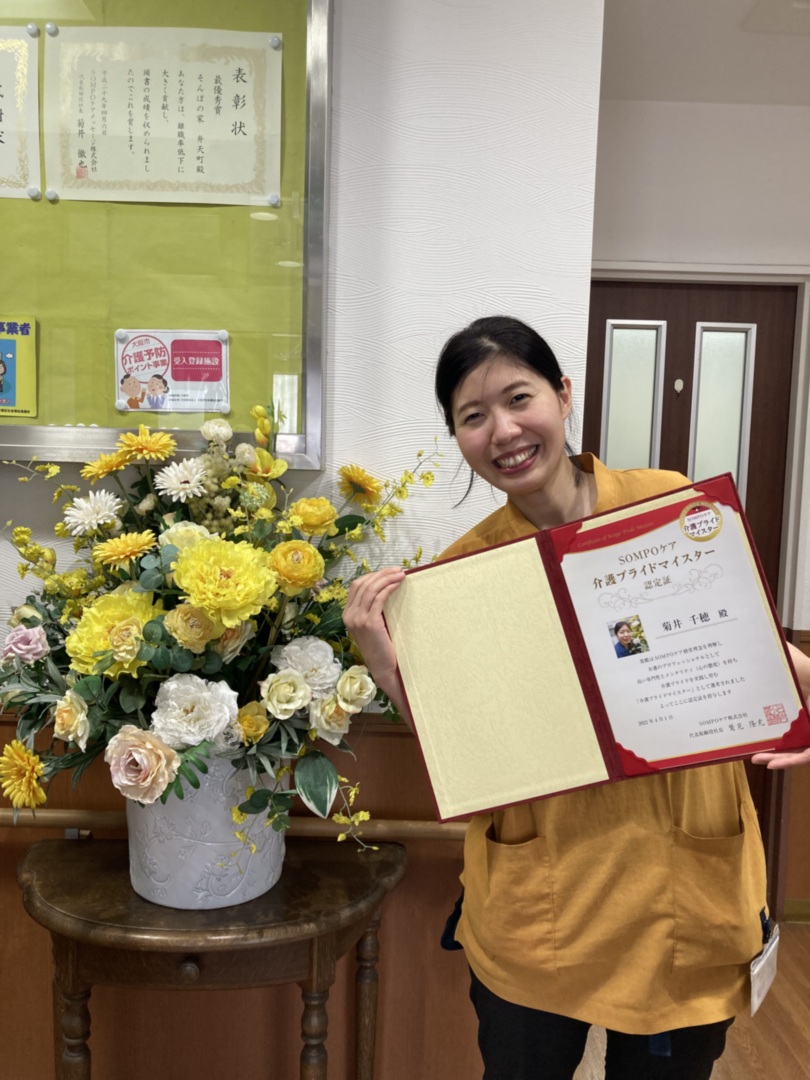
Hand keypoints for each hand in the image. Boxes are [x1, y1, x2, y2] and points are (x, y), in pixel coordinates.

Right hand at [343, 567, 408, 717]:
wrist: (383, 668)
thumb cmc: (381, 647)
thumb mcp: (371, 625)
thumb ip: (372, 609)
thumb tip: (385, 586)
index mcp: (347, 614)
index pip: (356, 586)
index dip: (372, 576)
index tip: (388, 572)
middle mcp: (349, 615)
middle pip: (363, 584)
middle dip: (381, 574)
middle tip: (397, 569)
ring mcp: (357, 619)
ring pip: (371, 589)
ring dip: (387, 578)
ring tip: (400, 574)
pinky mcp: (369, 622)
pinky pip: (379, 598)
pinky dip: (388, 588)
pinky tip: (398, 585)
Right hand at [752, 644, 809, 765]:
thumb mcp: (793, 662)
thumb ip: (780, 653)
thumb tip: (760, 638)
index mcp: (798, 703)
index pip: (776, 715)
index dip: (759, 720)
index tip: (740, 720)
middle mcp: (806, 720)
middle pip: (783, 735)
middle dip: (765, 745)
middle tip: (745, 746)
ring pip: (792, 751)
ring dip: (773, 758)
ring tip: (754, 758)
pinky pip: (804, 757)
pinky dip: (788, 761)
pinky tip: (771, 764)